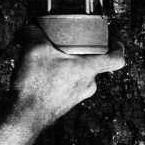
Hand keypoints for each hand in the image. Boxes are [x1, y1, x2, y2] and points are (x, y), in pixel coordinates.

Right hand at [9, 24, 125, 128]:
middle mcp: (88, 84)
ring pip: (80, 75)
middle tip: (71, 44)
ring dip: (70, 66)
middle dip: (83, 53)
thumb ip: (34, 33)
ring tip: (51, 58)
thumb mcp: (34, 50)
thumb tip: (32, 28)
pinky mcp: (66, 104)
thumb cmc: (36, 86)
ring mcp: (78, 96)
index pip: (116, 59)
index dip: (118, 48)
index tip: (114, 41)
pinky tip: (44, 74)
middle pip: (95, 64)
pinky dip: (61, 77)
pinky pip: (69, 86)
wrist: (25, 117)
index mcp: (88, 69)